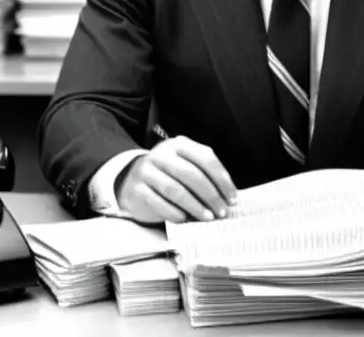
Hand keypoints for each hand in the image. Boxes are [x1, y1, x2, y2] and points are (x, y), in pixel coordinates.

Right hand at [115, 136, 237, 223]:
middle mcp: (162, 154)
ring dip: (195, 207)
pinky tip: (185, 219)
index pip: (206, 158)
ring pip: (176, 190)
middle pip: (191, 174)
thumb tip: (228, 197)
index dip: (222, 180)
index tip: (232, 198)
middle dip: (211, 196)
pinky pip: (159, 203)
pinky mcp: (138, 189)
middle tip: (221, 211)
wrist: (131, 179)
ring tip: (207, 217)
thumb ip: (204, 175)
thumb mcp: (185, 165)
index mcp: (179, 144)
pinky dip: (175, 213)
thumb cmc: (167, 174)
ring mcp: (147, 171)